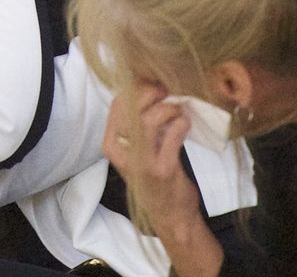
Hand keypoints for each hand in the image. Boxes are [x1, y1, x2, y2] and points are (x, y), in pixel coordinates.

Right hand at [103, 83, 221, 276]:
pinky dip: (182, 124)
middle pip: (132, 108)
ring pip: (150, 119)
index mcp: (111, 144)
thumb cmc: (154, 175)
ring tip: (179, 111)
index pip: (118, 103)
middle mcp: (121, 153)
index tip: (155, 83)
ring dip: (170, 109)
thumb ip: (138, 122)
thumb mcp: (137, 148)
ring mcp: (140, 162)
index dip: (138, 87)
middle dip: (154, 94)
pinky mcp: (161, 169)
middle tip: (169, 92)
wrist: (170, 214)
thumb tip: (152, 84)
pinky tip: (186, 125)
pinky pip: (173, 135)